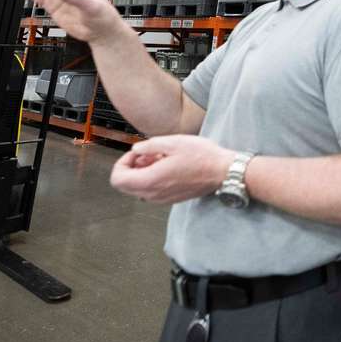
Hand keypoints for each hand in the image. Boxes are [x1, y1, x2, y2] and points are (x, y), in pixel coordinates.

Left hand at [110, 135, 233, 204]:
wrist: (222, 171)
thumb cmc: (202, 157)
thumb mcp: (173, 142)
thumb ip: (148, 146)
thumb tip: (136, 149)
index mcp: (151, 181)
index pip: (118, 179)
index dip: (122, 163)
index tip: (135, 153)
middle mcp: (153, 194)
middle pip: (126, 185)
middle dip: (132, 167)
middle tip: (148, 154)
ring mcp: (162, 199)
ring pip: (138, 188)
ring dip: (143, 172)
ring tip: (161, 158)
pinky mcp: (170, 199)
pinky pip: (151, 190)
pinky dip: (153, 178)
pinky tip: (168, 166)